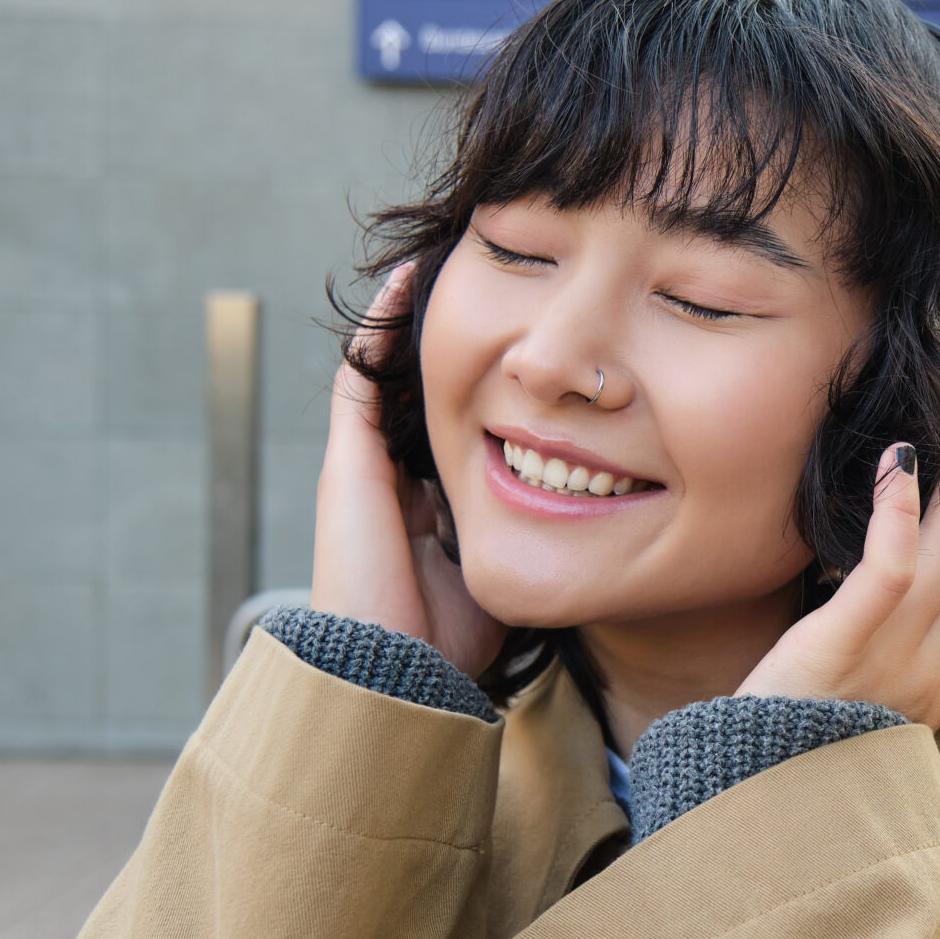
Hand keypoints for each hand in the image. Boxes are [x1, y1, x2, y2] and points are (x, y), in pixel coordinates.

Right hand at [309, 263, 508, 676]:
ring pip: (384, 373)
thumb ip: (533, 542)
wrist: (395, 675)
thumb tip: (590, 519)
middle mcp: (387, 480)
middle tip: (490, 285)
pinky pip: (361, 375)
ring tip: (449, 263)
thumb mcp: (505, 575)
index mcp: (423, 508)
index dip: (478, 388)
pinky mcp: (349, 462)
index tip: (518, 349)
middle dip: (452, 342)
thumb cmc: (452, 645)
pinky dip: (381, 326)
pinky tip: (411, 281)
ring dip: (413, 321)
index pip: (449, 429)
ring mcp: (362, 467)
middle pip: (417, 391)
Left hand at [735, 401, 939, 727]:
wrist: (749, 806)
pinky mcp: (840, 646)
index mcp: (937, 686)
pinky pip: (888, 570)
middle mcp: (929, 672)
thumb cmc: (787, 752)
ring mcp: (891, 660)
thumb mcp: (858, 709)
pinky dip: (900, 511)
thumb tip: (894, 600)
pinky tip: (903, 459)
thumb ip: (887, 658)